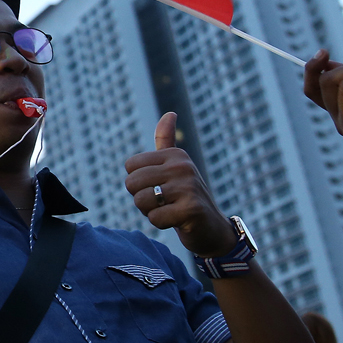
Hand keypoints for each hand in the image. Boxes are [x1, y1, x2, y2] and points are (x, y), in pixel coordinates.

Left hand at [124, 113, 235, 255]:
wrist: (212, 228)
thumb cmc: (187, 197)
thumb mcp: (176, 166)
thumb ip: (167, 141)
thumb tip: (170, 113)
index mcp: (175, 155)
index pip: (130, 166)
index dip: (138, 183)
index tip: (159, 188)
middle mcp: (182, 166)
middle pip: (131, 183)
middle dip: (141, 198)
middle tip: (162, 203)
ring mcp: (188, 187)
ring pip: (140, 201)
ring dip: (151, 212)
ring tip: (169, 210)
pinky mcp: (191, 209)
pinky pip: (154, 218)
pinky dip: (161, 224)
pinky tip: (177, 221)